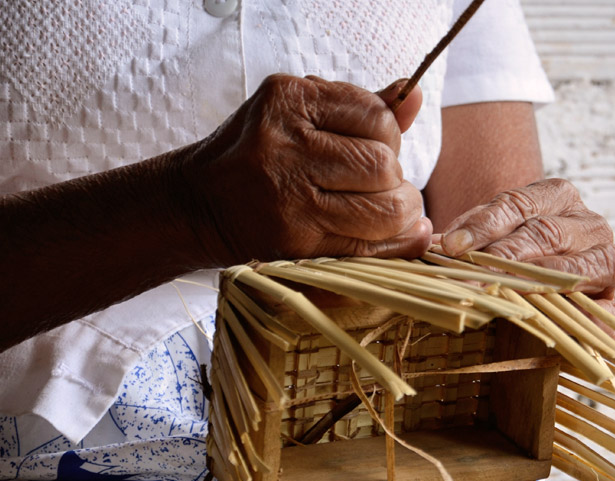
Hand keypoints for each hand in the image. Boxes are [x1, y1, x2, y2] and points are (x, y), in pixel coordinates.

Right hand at [181, 74, 430, 265]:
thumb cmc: (257, 153)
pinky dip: (399, 241)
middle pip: (384, 165)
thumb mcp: (298, 113)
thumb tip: (415, 96)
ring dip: (401, 211)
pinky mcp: (296, 244)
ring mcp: (290, 200)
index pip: (378, 117)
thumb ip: (360, 106)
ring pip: (386, 209)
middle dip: (395, 176)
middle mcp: (287, 148)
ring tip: (387, 207)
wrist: (196, 204)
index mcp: (288, 102)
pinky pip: (371, 247)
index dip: (389, 135)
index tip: (374, 146)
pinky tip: (403, 232)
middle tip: (379, 182)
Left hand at [438, 178, 614, 317]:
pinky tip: (561, 327)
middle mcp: (590, 225)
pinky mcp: (612, 301)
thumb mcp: (488, 240)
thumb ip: (468, 239)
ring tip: (503, 295)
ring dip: (537, 284)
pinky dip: (586, 320)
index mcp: (558, 197)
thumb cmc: (509, 256)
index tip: (453, 246)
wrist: (540, 288)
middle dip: (505, 256)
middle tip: (470, 275)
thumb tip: (433, 247)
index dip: (484, 225)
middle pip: (547, 234)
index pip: (520, 205)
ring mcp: (607, 262)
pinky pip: (607, 311)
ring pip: (577, 269)